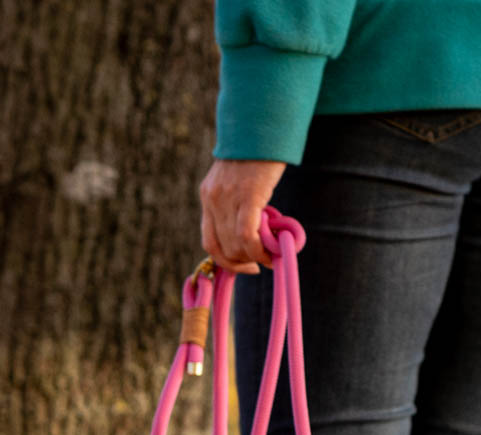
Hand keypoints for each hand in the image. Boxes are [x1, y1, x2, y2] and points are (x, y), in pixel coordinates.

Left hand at [200, 159, 286, 273]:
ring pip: (235, 245)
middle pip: (223, 248)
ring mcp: (227, 198)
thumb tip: (253, 232)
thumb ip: (239, 203)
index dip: (226, 260)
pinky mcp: (246, 195)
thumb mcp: (238, 179)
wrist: (262, 123)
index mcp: (209, 195)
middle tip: (264, 259)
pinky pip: (246, 235)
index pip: (209, 241)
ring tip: (271, 252)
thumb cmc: (258, 152)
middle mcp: (213, 199)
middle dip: (244, 261)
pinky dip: (258, 250)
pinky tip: (271, 251)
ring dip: (254, 257)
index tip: (245, 265)